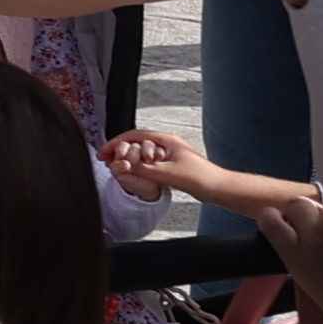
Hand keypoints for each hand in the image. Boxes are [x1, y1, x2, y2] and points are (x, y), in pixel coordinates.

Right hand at [103, 125, 223, 210]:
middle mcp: (167, 144)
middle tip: (106, 158)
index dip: (116, 142)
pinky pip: (149, 163)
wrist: (218, 188)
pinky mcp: (171, 165)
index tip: (104, 151)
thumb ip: (144, 169)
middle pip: (136, 142)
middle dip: (119, 149)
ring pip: (142, 153)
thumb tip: (124, 165)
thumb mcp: (167, 173)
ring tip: (116, 166)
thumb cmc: (200, 177)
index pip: (135, 135)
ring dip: (128, 158)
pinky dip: (137, 166)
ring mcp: (169, 154)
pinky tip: (132, 174)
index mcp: (166, 140)